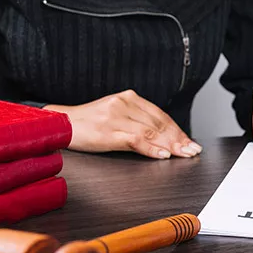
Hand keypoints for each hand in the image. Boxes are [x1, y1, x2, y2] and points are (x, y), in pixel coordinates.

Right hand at [44, 90, 201, 158]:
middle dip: (179, 139)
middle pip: (159, 123)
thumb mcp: (115, 116)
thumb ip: (137, 122)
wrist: (59, 124)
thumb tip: (163, 138)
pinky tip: (163, 154)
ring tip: (184, 154)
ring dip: (171, 145)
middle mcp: (124, 103)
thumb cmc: (87, 124)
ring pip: (151, 131)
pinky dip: (152, 148)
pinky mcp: (108, 130)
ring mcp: (116, 116)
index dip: (178, 130)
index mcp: (128, 98)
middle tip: (192, 150)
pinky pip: (136, 140)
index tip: (189, 142)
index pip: (160, 115)